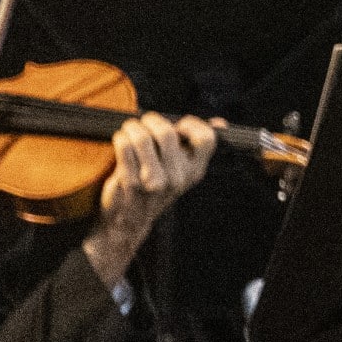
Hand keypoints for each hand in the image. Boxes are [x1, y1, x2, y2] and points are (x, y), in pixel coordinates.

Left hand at [83, 113, 219, 289]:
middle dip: (152, 121)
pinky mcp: (130, 181)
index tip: (179, 125)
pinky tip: (121, 140)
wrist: (130, 221)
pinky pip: (125, 148)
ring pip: (143, 139)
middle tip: (144, 121)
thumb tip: (220, 123)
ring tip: (130, 129)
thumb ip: (197, 146)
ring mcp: (154, 181)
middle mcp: (177, 177)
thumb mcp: (183, 170)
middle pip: (167, 134)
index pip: (205, 139)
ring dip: (133, 128)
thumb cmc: (156, 189)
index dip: (192, 124)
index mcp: (195, 171)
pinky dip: (121, 138)